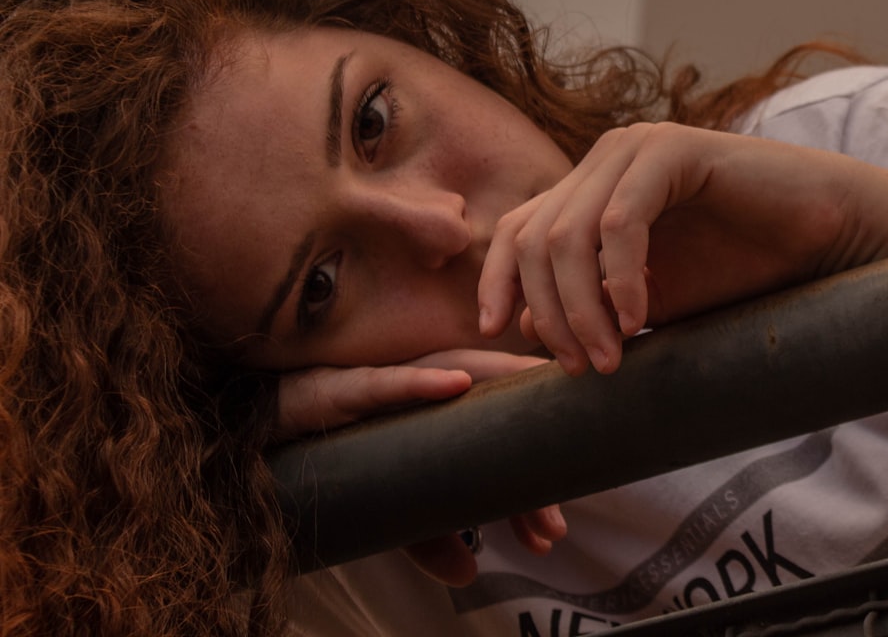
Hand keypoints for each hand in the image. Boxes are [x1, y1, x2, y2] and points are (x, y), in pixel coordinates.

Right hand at [275, 350, 567, 585]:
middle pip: (487, 413)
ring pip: (453, 385)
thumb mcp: (391, 504)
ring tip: (528, 442)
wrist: (264, 429)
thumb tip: (467, 575)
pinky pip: (386, 382)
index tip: (552, 530)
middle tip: (550, 526)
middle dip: (523, 464)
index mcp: (438, 416)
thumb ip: (427, 534)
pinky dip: (421, 383)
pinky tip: (458, 383)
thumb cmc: (339, 456)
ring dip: (495, 403)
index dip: (527, 483)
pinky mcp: (347, 386)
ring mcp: (388, 384)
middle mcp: (423, 392)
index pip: (495, 439)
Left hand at [479, 122, 887, 375]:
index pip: (516, 231)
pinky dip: (621, 277)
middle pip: (534, 240)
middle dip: (549, 313)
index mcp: (589, 191)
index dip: (496, 282)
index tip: (493, 334)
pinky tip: (640, 319)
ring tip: (610, 359)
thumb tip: (527, 328)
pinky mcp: (673, 150)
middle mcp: (603, 163)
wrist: (823, 241)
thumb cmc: (737, 270)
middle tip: (581, 368)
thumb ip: (590, 307)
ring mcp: (635, 151)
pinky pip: (621, 221)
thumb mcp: (646, 302)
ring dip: (582, 307)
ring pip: (569, 235)